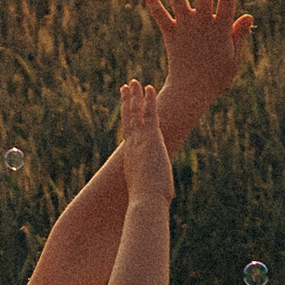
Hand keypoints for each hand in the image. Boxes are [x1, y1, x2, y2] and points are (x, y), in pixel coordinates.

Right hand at [116, 75, 174, 208]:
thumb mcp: (150, 192)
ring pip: (136, 114)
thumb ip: (153, 188)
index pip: (129, 133)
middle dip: (127, 102)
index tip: (126, 108)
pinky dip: (149, 100)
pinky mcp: (150, 138)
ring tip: (134, 81)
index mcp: (131, 157)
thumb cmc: (148, 202)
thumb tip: (160, 200)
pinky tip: (149, 87)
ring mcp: (140, 141)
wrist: (145, 201)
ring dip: (135, 96)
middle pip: (128, 119)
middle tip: (125, 88)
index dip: (127, 119)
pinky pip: (149, 114)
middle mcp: (132, 146)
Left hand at [141, 0, 251, 129]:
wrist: (192, 92)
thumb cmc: (217, 76)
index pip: (227, 0)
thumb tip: (248, 15)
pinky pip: (160, 16)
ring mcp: (185, 28)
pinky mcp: (171, 35)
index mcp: (221, 28)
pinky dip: (152, 2)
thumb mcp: (234, 57)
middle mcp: (202, 23)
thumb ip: (239, 35)